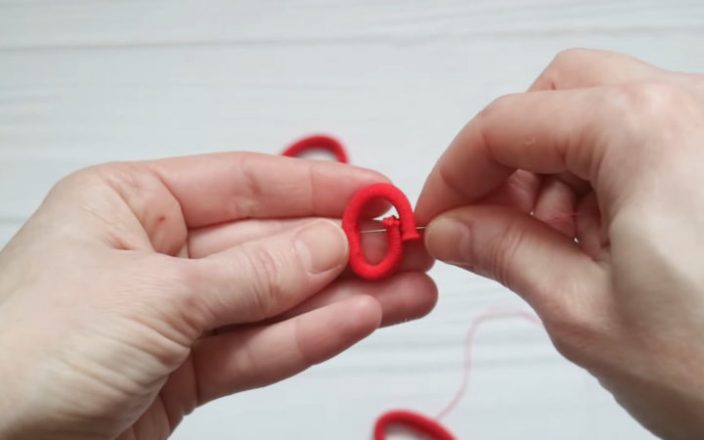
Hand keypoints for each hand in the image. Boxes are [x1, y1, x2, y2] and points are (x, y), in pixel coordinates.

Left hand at [0, 153, 435, 438]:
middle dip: (343, 249)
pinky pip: (259, 348)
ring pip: (275, 302)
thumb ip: (252, 274)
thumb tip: (329, 244)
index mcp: (129, 203)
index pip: (247, 183)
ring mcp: (173, 319)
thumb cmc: (20, 356)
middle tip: (407, 250)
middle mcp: (154, 256)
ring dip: (345, 297)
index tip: (380, 195)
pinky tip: (362, 319)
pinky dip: (311, 336)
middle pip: (270, 245)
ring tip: (410, 290)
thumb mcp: (153, 296)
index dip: (320, 188)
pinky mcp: (183, 376)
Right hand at [416, 49, 703, 438]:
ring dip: (555, 171)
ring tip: (551, 247)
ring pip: (600, 113)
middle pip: (558, 95)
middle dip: (509, 158)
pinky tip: (597, 242)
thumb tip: (453, 226)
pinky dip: (602, 178)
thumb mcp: (582, 310)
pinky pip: (643, 138)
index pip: (510, 122)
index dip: (456, 170)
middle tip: (485, 222)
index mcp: (649, 130)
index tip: (436, 213)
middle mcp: (694, 109)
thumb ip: (501, 250)